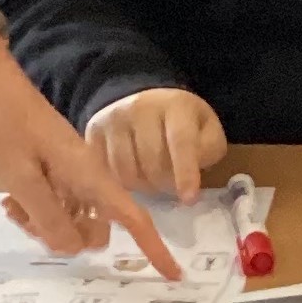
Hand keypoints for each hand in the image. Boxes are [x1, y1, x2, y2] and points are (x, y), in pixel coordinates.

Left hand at [0, 36, 179, 276]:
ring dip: (45, 224)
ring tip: (13, 205)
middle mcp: (90, 179)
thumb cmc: (7, 127)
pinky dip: (38, 212)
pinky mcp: (59, 175)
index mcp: (91, 177)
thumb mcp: (21, 177)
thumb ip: (48, 216)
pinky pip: (58, 208)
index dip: (155, 248)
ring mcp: (74, 177)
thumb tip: (71, 249)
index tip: (174, 275)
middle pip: (95, 230)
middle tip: (27, 220)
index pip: (134, 219)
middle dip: (65, 237)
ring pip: (72, 223)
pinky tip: (12, 200)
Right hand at [87, 87, 227, 202]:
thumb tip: (190, 174)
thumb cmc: (183, 123)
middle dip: (164, 183)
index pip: (180, 142)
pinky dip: (120, 183)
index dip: (185, 173)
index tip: (189, 200)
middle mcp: (140, 107)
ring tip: (152, 181)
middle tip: (171, 186)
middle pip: (152, 162)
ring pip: (126, 171)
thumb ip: (207, 150)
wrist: (146, 102)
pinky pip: (106, 171)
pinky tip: (132, 177)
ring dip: (142, 186)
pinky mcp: (94, 132)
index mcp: (176, 105)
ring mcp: (113, 119)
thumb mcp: (207, 131)